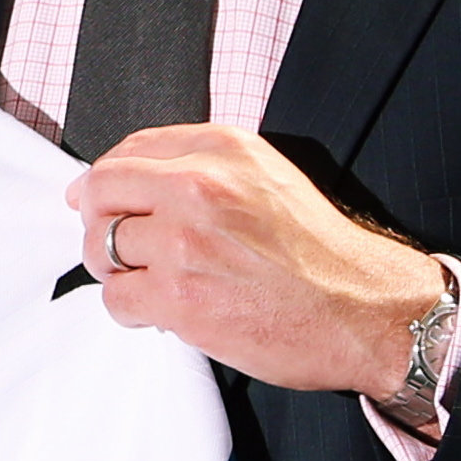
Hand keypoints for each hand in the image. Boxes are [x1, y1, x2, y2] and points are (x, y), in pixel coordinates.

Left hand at [67, 126, 446, 404]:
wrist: (364, 310)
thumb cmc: (322, 254)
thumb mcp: (270, 178)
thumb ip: (206, 167)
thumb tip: (133, 176)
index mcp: (222, 150)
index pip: (129, 149)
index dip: (107, 180)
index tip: (102, 199)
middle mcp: (199, 187)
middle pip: (100, 190)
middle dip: (96, 220)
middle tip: (116, 245)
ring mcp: (184, 243)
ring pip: (101, 246)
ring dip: (115, 269)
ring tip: (146, 282)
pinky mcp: (180, 298)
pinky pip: (115, 298)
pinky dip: (129, 309)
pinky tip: (158, 312)